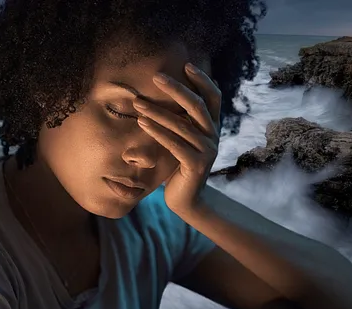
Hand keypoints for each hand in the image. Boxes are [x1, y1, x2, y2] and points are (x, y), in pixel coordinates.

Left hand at [132, 63, 220, 215]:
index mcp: (212, 127)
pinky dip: (157, 132)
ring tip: (138, 103)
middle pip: (197, 106)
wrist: (187, 200)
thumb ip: (182, 121)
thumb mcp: (183, 139)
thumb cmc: (179, 166)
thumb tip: (166, 94)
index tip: (186, 65)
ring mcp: (207, 151)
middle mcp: (213, 136)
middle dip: (176, 89)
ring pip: (182, 125)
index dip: (203, 80)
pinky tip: (142, 123)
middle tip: (156, 76)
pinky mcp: (196, 165)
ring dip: (157, 111)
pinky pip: (174, 144)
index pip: (213, 97)